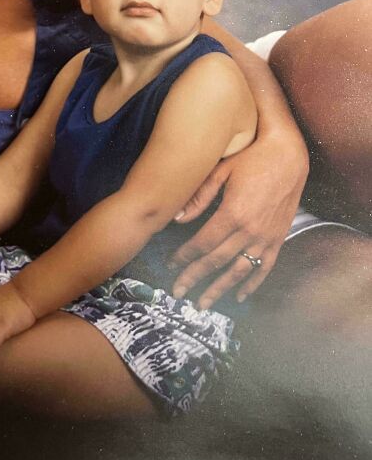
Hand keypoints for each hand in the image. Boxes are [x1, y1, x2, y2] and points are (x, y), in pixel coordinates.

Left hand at [170, 128, 308, 307]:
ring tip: (203, 304)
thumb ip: (199, 196)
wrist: (288, 155)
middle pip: (216, 261)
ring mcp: (266, 237)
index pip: (203, 243)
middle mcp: (250, 230)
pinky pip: (264, 268)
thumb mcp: (221, 171)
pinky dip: (251, 285)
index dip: (185, 256)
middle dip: (194, 278)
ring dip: (219, 289)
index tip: (171, 263)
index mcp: (233, 213)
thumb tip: (177, 218)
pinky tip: (238, 296)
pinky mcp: (278, 239)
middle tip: (177, 292)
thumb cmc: (251, 158)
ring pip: (239, 271)